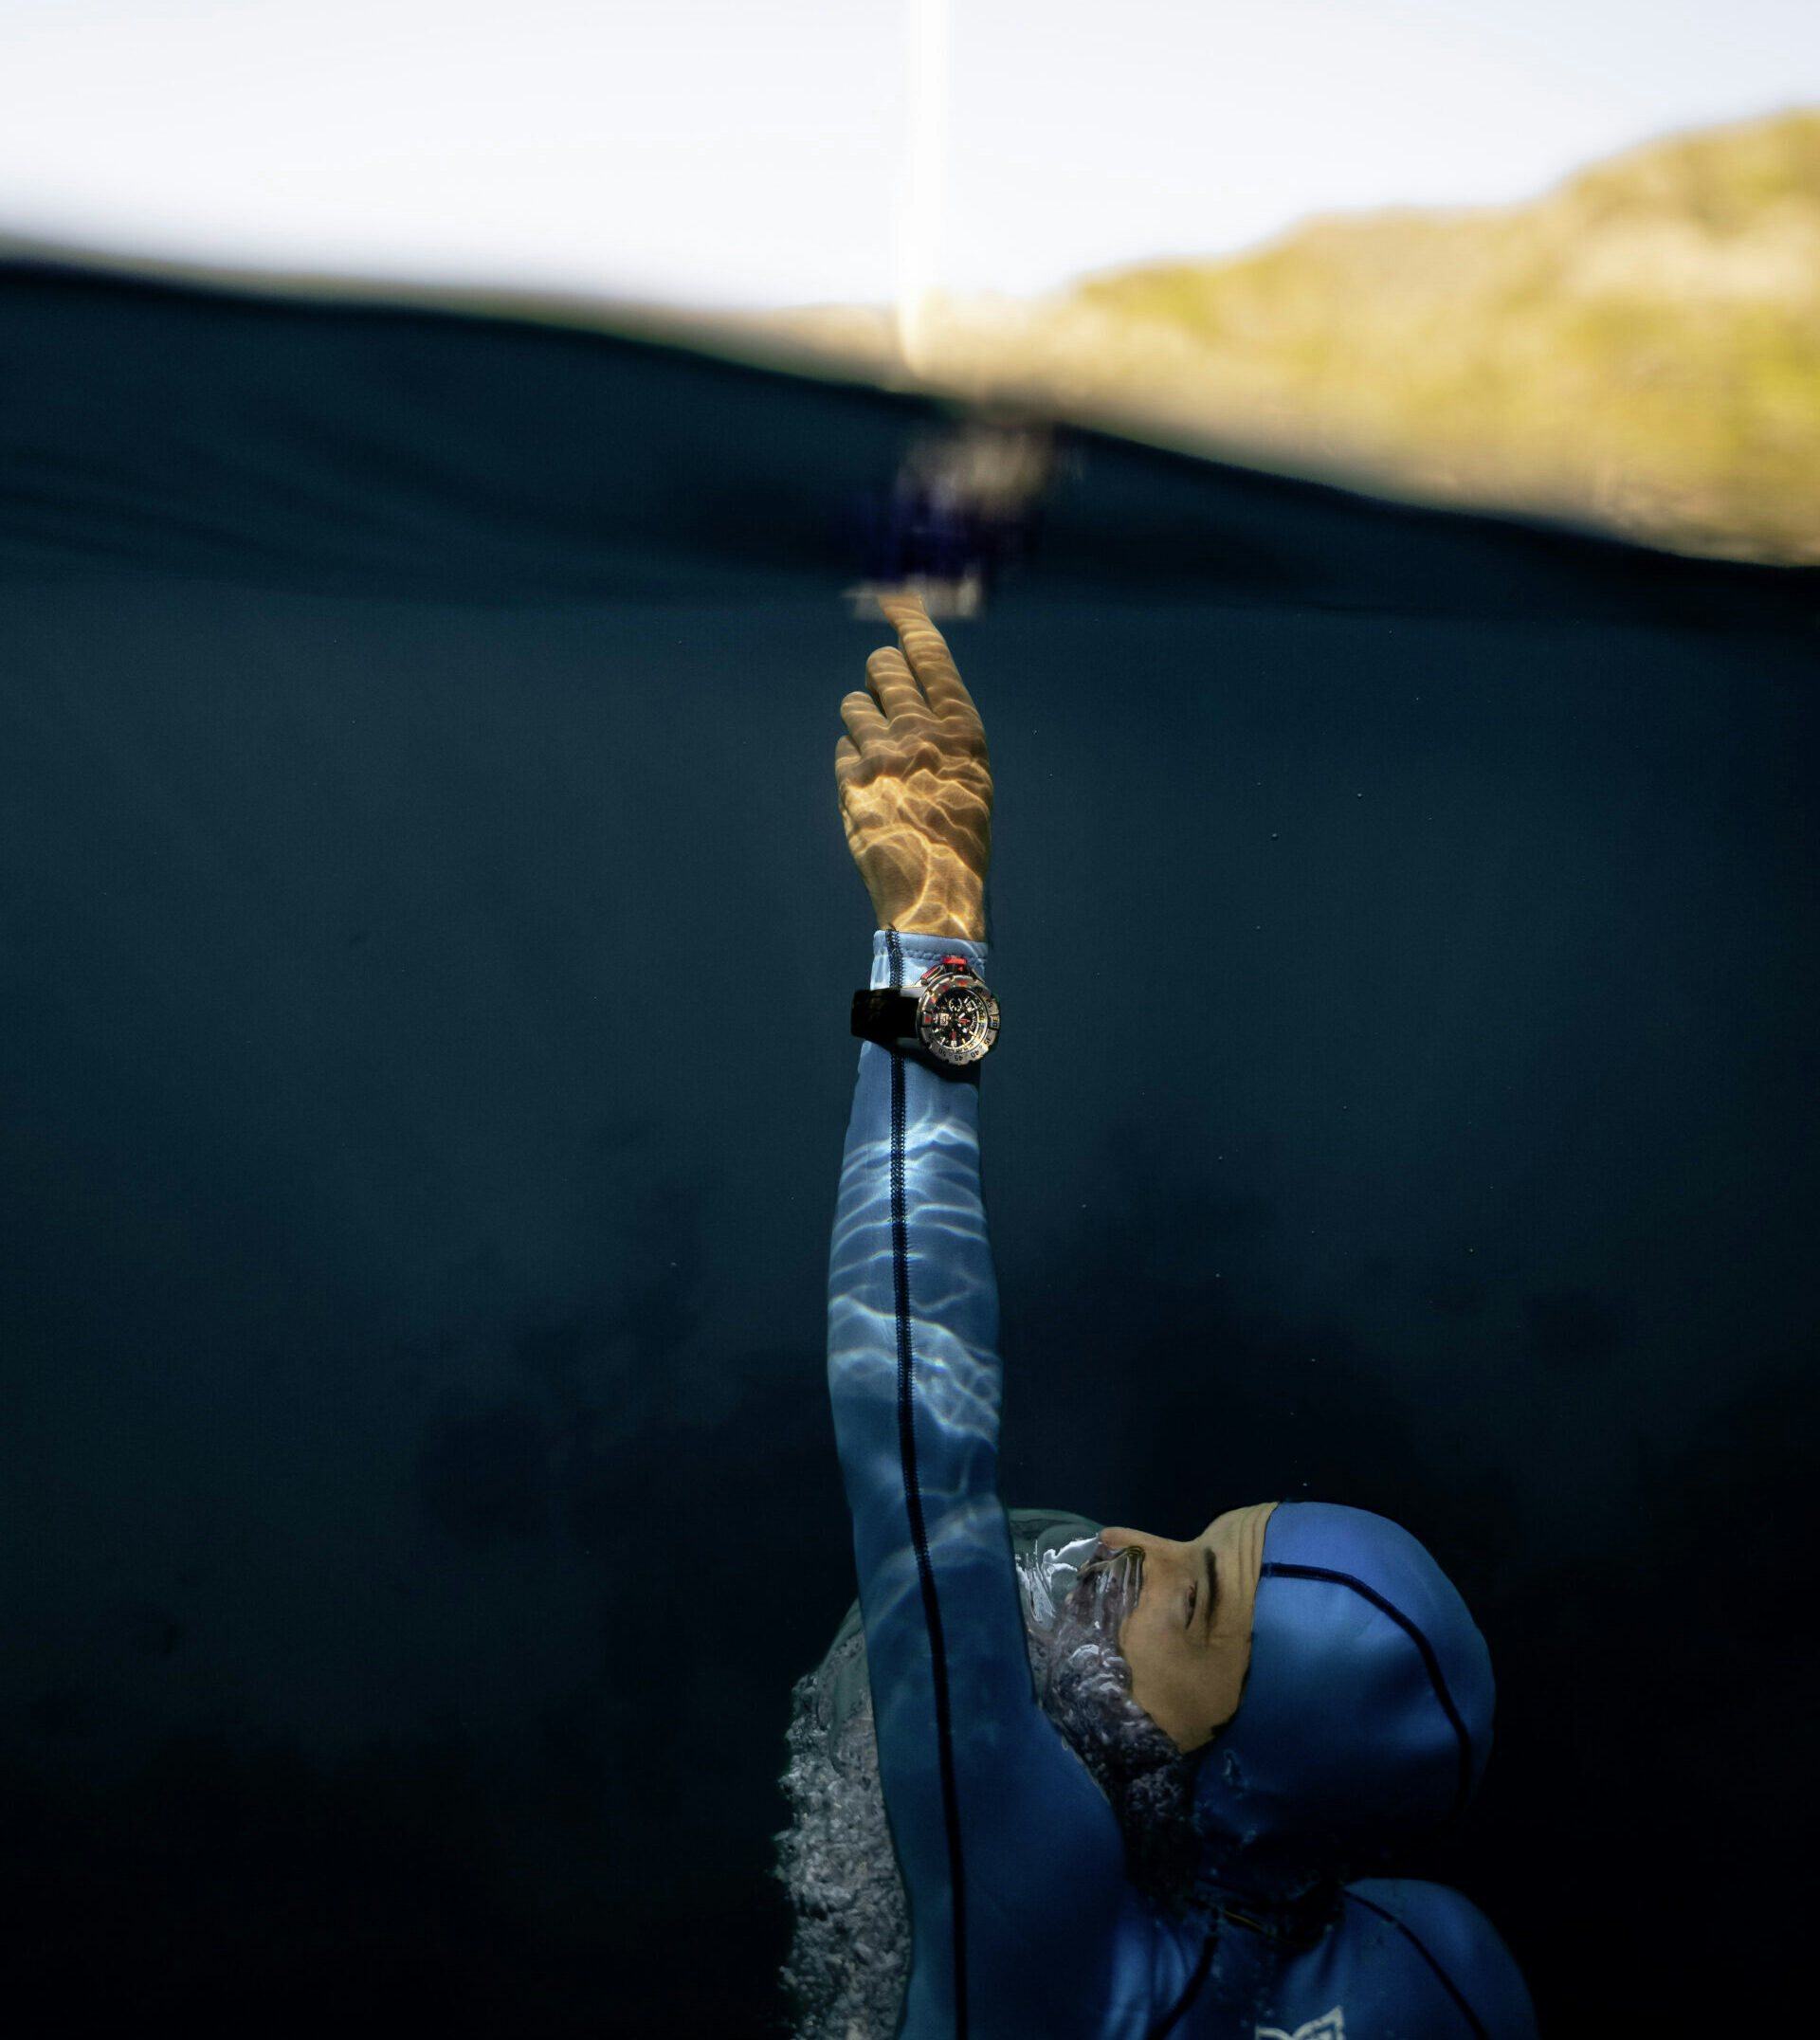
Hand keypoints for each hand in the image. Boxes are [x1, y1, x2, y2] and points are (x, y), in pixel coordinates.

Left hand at [836, 593, 993, 939]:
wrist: (937, 891)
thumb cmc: (959, 835)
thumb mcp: (969, 775)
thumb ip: (942, 730)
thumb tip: (906, 689)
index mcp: (962, 729)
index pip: (930, 655)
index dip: (910, 621)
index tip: (895, 598)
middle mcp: (923, 732)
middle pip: (881, 667)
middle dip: (877, 675)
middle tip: (882, 695)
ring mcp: (884, 754)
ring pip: (853, 704)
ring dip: (860, 721)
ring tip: (880, 756)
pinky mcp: (852, 780)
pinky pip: (841, 747)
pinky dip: (851, 763)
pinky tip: (872, 791)